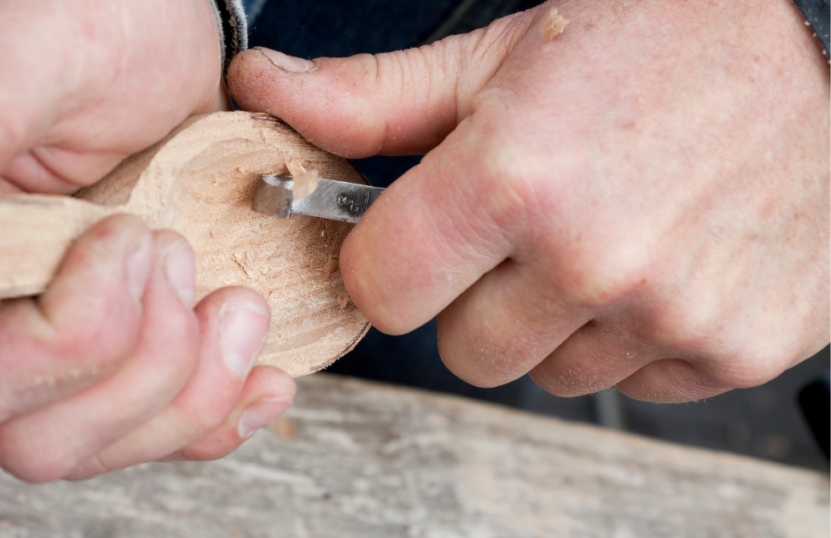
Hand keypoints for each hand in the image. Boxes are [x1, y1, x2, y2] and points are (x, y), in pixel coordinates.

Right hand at [0, 0, 294, 480]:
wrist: (156, 42)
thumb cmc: (84, 30)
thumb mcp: (35, 59)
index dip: (77, 329)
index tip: (129, 229)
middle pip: (45, 439)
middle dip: (151, 358)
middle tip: (179, 250)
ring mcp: (57, 357)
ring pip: (112, 445)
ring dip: (198, 387)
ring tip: (235, 298)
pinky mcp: (123, 359)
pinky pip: (165, 435)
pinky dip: (225, 415)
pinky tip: (263, 378)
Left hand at [228, 0, 829, 401]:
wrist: (829, 43)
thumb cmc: (665, 34)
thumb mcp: (501, 50)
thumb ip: (369, 98)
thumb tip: (262, 92)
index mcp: (515, 179)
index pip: (380, 291)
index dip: (385, 260)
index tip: (411, 234)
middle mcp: (593, 260)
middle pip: (458, 349)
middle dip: (467, 295)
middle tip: (516, 227)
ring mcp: (670, 314)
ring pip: (542, 371)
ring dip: (549, 319)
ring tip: (596, 234)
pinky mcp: (734, 348)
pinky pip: (629, 380)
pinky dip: (627, 335)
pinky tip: (656, 260)